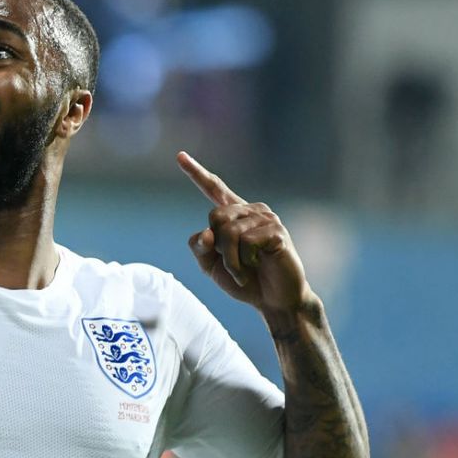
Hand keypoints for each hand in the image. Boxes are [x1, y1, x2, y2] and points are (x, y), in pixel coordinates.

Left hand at [178, 150, 313, 314]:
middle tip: (232, 267)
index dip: (196, 173)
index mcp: (234, 215)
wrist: (274, 300)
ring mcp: (266, 218)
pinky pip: (246, 242)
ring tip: (243, 271)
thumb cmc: (245, 281)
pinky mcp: (277, 231)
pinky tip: (256, 266)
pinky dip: (243, 262)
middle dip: (217, 248)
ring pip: (229, 232)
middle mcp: (251, 210)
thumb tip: (206, 233)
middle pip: (215, 216)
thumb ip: (200, 247)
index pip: (214, 189)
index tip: (180, 156)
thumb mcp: (211, 265)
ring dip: (230, 260)